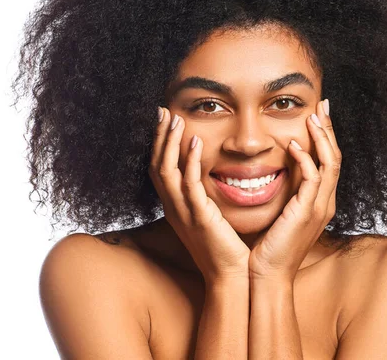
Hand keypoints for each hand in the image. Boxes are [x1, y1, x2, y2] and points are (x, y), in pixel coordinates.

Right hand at [149, 107, 250, 283]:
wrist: (230, 275)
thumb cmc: (223, 247)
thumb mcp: (207, 217)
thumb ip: (202, 196)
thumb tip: (207, 176)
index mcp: (175, 206)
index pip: (158, 168)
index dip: (158, 144)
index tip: (163, 120)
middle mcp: (173, 207)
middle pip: (155, 164)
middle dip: (158, 136)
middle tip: (163, 111)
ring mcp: (183, 212)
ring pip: (166, 170)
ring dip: (170, 142)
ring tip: (176, 119)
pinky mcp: (199, 216)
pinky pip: (189, 183)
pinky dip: (190, 160)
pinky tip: (196, 141)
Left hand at [248, 99, 341, 282]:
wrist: (266, 275)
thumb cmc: (268, 245)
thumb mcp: (280, 211)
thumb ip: (284, 190)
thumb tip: (276, 166)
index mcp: (319, 201)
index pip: (328, 161)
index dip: (325, 137)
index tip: (317, 115)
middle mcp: (325, 202)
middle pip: (335, 157)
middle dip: (329, 129)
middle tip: (323, 105)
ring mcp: (319, 207)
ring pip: (330, 163)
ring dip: (321, 137)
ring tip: (312, 117)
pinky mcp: (307, 211)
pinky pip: (312, 177)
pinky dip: (305, 158)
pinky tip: (292, 145)